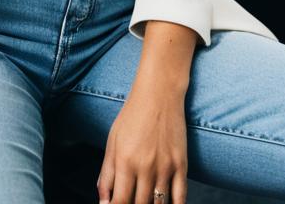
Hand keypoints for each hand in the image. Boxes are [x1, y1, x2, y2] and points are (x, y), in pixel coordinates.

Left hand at [96, 86, 187, 203]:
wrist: (159, 93)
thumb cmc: (132, 116)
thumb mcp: (113, 141)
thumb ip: (107, 173)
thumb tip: (103, 202)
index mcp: (125, 161)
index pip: (120, 202)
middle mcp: (146, 167)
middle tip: (131, 203)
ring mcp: (165, 167)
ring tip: (145, 202)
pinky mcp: (181, 164)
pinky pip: (180, 197)